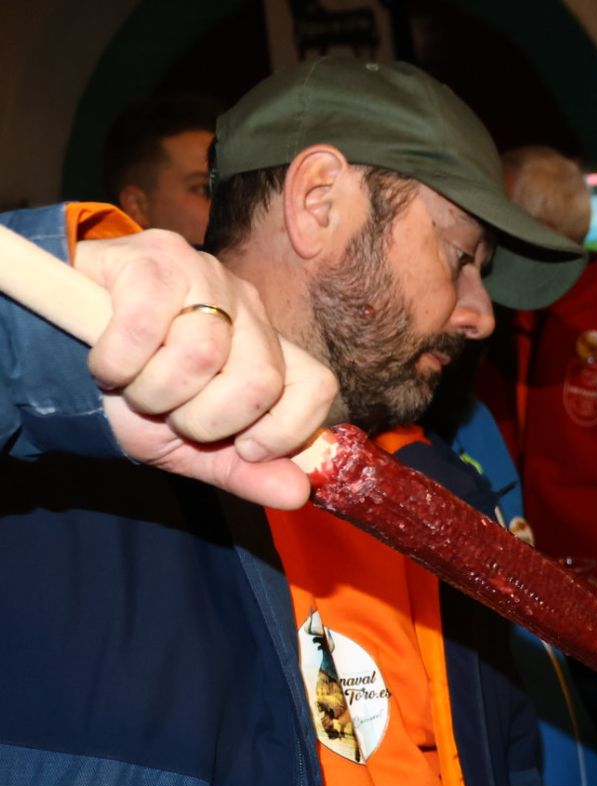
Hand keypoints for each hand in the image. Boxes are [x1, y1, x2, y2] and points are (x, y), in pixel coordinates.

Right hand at [73, 230, 337, 508]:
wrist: (59, 352)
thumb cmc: (133, 395)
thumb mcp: (189, 446)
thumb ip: (244, 470)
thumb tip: (297, 494)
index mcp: (268, 349)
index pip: (317, 385)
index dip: (285, 429)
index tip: (244, 447)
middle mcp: (246, 306)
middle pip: (259, 378)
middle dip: (205, 419)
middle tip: (170, 412)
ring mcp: (204, 274)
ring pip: (202, 354)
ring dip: (154, 391)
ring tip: (134, 384)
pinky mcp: (153, 258)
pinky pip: (144, 325)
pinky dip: (116, 362)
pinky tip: (106, 363)